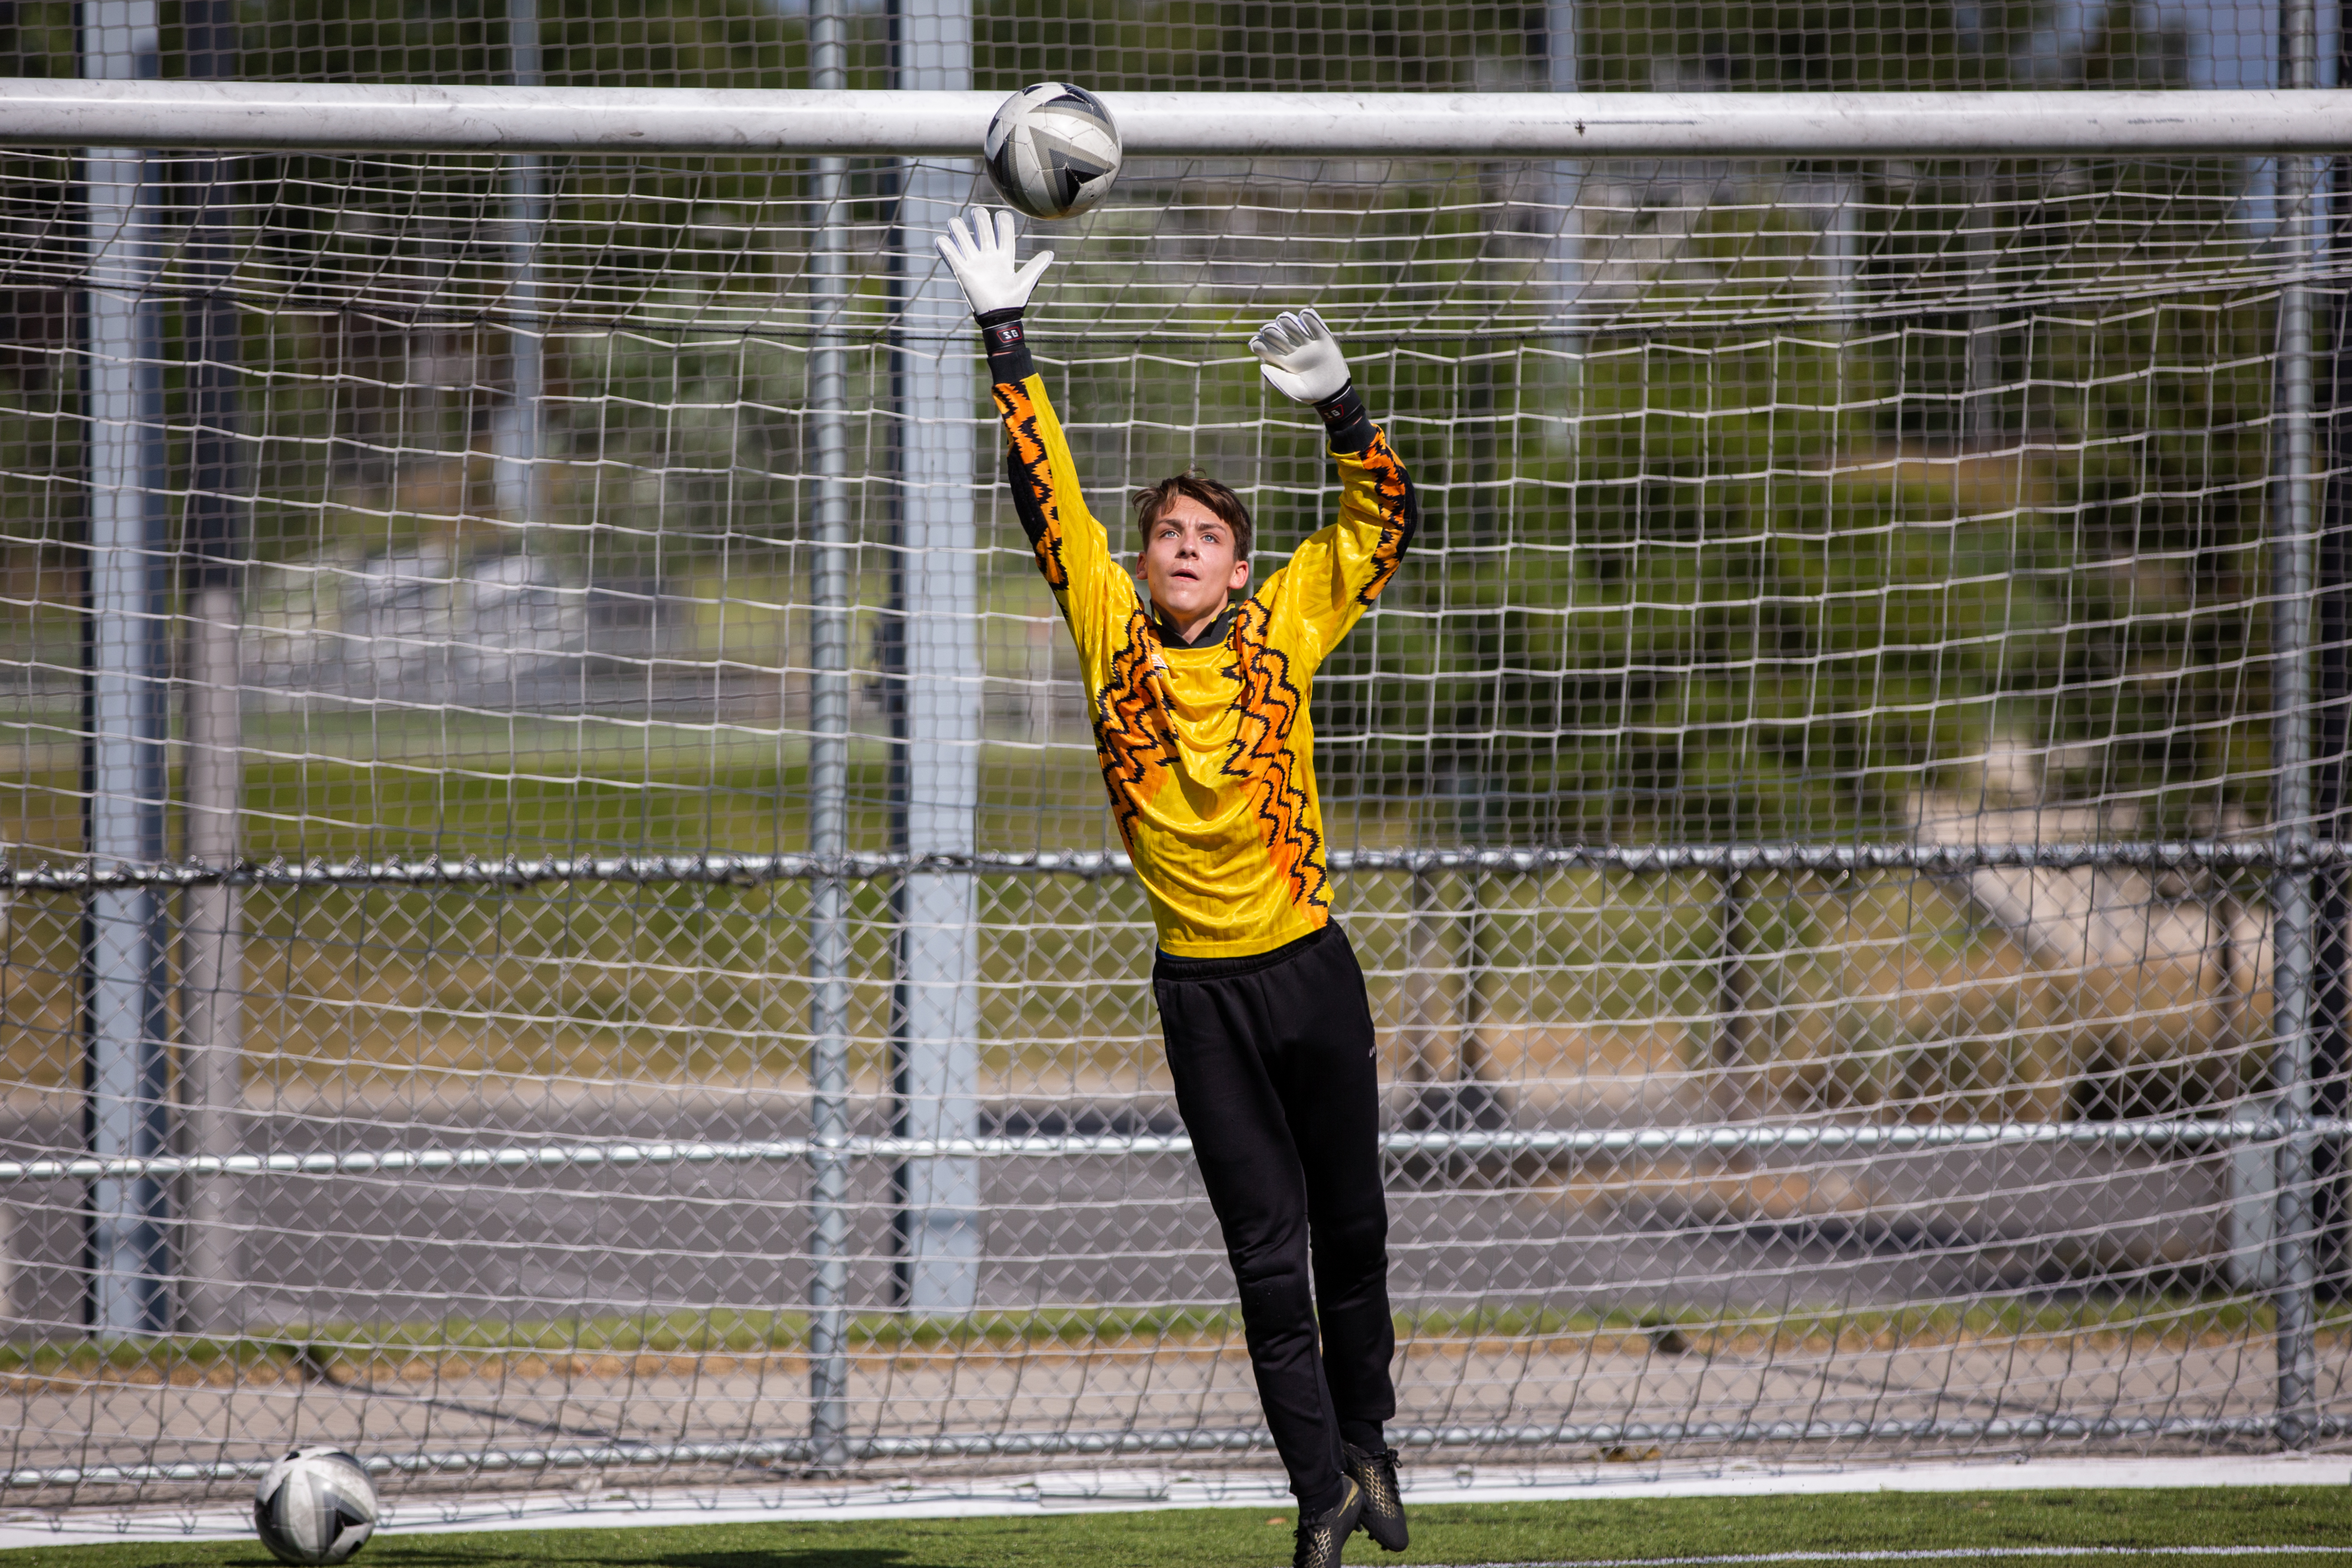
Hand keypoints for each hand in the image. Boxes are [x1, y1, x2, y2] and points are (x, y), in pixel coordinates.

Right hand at [934, 208, 1054, 317]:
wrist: (999, 317)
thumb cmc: (1013, 301)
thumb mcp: (1026, 281)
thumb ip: (1036, 266)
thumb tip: (1050, 254)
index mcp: (1004, 257)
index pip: (1003, 233)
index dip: (1003, 222)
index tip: (1002, 215)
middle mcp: (988, 257)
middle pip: (982, 230)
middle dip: (979, 219)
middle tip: (978, 213)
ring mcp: (974, 263)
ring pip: (963, 239)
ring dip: (958, 229)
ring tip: (955, 224)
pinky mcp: (962, 272)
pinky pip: (951, 256)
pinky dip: (945, 246)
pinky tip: (942, 240)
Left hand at [1249, 308, 1349, 403]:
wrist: (1333, 393)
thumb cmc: (1311, 394)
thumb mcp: (1292, 389)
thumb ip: (1276, 378)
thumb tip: (1262, 366)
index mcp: (1283, 360)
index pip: (1266, 347)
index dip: (1259, 342)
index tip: (1257, 342)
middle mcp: (1293, 350)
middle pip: (1276, 333)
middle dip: (1270, 330)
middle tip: (1269, 331)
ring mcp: (1308, 343)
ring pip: (1292, 325)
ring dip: (1286, 321)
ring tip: (1285, 322)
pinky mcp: (1324, 339)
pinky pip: (1315, 325)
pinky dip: (1309, 318)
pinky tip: (1304, 315)